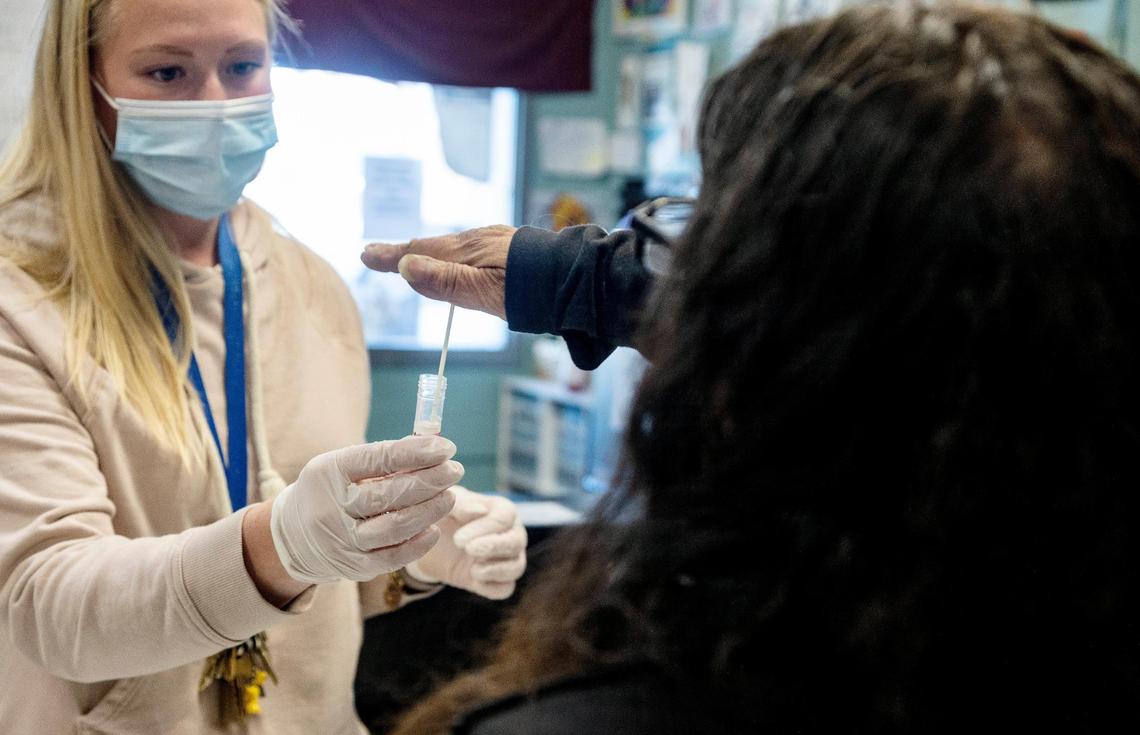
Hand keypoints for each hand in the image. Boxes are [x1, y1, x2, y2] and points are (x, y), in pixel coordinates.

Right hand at [269, 436, 462, 584]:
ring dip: (430, 510)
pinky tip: (435, 528)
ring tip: (450, 496)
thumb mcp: (344, 466)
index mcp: (328, 472)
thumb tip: (433, 448)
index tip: (446, 448)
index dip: (415, 452)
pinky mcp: (354, 567)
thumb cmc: (331, 491)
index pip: (377, 459)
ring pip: (395, 526)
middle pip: (389, 494)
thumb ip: (384, 459)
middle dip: (429, 481)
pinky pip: (394, 556)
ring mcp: (342, 541)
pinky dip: (419, 543)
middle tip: (454, 471)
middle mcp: (331, 508)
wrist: (293, 538)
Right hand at [361, 225, 515, 318]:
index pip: (418, 252)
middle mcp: (478, 240)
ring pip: (453, 247)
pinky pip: (471, 249)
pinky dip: (452, 254)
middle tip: (378, 255)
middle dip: (404, 251)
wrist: (575, 280)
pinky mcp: (512, 248)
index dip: (391, 257)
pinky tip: (460, 260)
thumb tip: (406, 266)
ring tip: (412, 257)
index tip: (366, 255)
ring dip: (429, 252)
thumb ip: (444, 281)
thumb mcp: (482, 292)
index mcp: (467, 250)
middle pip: (433, 246)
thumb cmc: (530, 290)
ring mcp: (496, 242)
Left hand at [406, 486, 526, 599]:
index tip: (458, 539)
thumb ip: (461, 503)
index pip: (505, 517)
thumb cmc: (447, 515)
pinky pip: (505, 588)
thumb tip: (480, 510)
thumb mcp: (447, 504)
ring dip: (495, 570)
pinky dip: (492, 588)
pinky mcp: (498, 581)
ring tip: (473, 570)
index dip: (484, 528)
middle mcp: (512, 533)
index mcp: (503, 510)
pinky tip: (474, 581)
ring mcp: (509, 559)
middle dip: (493, 547)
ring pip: (516, 567)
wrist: (436, 542)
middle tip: (468, 549)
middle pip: (516, 542)